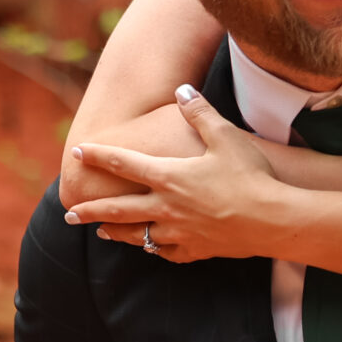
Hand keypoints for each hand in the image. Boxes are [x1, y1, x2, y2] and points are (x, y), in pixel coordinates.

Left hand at [64, 85, 283, 262]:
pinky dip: (155, 249)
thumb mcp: (226, 136)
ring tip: (102, 233)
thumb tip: (182, 90)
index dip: (98, 156)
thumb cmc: (250, 176)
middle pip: (118, 210)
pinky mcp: (197, 249)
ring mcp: (180, 232)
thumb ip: (200, 113)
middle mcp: (166, 207)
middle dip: (90, 211)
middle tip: (69, 213)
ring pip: (137, 236)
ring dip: (116, 233)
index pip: (124, 163)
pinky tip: (151, 248)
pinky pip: (167, 252)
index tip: (76, 152)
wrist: (272, 219)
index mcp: (169, 176)